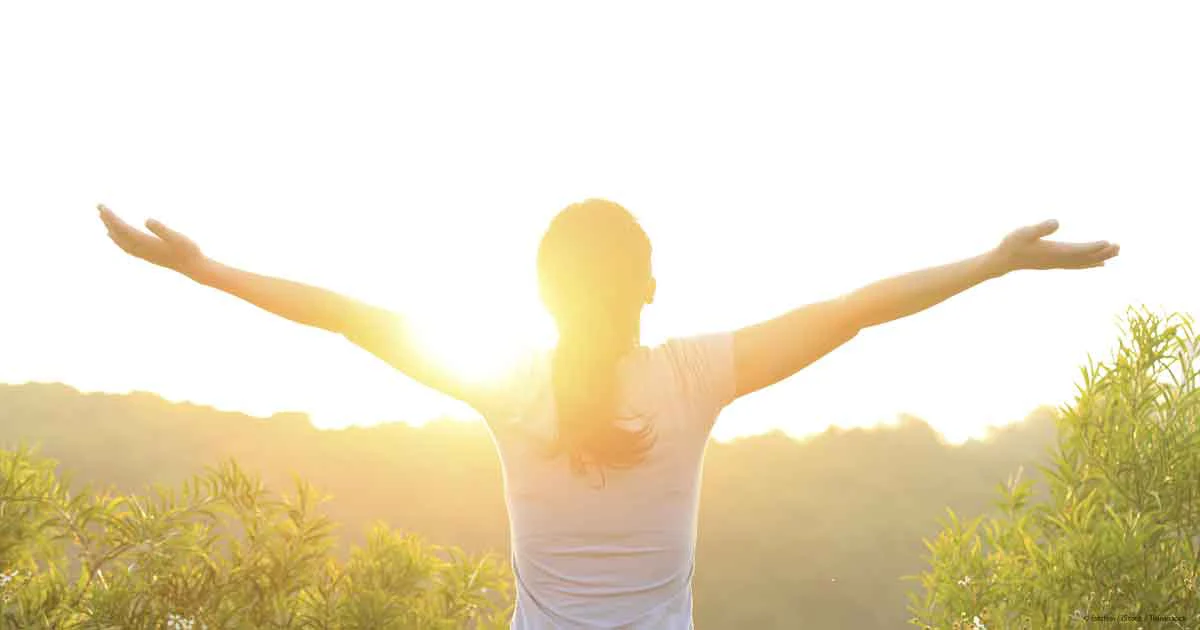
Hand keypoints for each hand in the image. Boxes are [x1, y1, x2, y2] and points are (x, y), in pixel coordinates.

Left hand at [98, 204, 209, 276]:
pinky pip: (125, 247)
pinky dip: (116, 239)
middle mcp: (141, 249)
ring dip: (110, 228)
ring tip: (103, 218)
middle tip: (99, 206)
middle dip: (107, 220)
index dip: (111, 217)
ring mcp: (143, 254)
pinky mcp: (147, 255)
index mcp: (146, 243)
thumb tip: (146, 219)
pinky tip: (113, 236)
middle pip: (118, 234)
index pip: (122, 228)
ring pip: (120, 241)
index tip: (102, 206)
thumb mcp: (178, 237)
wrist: (193, 267)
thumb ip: (162, 229)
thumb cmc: (188, 250)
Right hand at [989, 219, 1119, 274]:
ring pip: (1084, 262)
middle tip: (1119, 247)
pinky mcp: (1055, 263)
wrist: (1003, 261)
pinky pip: (1077, 265)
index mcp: (1053, 251)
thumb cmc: (1012, 244)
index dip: (1094, 247)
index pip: (1078, 250)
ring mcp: (1057, 263)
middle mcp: (1058, 259)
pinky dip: (1090, 263)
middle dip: (1103, 252)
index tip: (1108, 242)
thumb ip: (1040, 227)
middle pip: (1085, 258)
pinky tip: (1099, 263)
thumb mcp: (1024, 232)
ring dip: (1100, 258)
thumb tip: (1057, 221)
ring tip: (1116, 253)